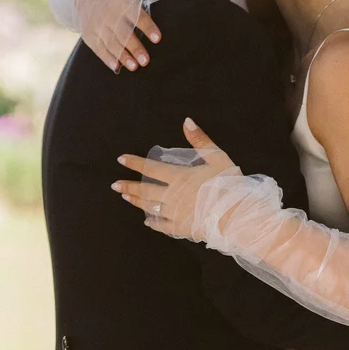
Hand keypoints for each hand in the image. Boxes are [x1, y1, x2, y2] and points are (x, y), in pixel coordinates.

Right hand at [75, 0, 188, 72]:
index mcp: (125, 0)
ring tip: (135, 67)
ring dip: (122, 55)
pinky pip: (97, 46)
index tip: (158, 39)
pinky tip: (116, 67)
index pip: (138, 15)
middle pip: (123, 32)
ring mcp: (98, 23)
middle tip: (146, 61)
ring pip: (111, 42)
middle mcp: (110, 13)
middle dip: (134, 47)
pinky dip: (106, 57)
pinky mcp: (89, 32)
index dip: (148, 27)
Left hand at [112, 119, 239, 237]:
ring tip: (125, 197)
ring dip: (136, 201)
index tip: (120, 159)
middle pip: (145, 190)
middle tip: (114, 185)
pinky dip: (154, 223)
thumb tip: (186, 121)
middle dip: (129, 186)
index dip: (135, 163)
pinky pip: (163, 226)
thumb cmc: (226, 184)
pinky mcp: (181, 228)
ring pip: (150, 207)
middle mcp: (172, 195)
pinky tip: (147, 222)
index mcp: (179, 177)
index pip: (151, 168)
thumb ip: (200, 140)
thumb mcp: (216, 157)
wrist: (233, 214)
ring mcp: (174, 214)